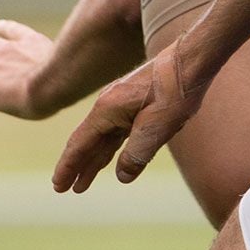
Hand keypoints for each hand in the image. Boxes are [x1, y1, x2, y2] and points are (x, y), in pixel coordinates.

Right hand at [53, 45, 203, 192]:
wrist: (191, 61)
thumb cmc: (174, 91)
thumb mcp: (157, 127)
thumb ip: (137, 153)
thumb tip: (122, 177)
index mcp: (107, 110)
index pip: (80, 143)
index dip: (69, 166)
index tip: (58, 185)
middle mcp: (108, 106)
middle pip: (86, 142)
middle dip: (75, 166)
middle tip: (62, 189)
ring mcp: (120, 105)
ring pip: (101, 139)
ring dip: (91, 161)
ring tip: (81, 183)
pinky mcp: (134, 105)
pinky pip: (115, 133)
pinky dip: (108, 150)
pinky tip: (106, 161)